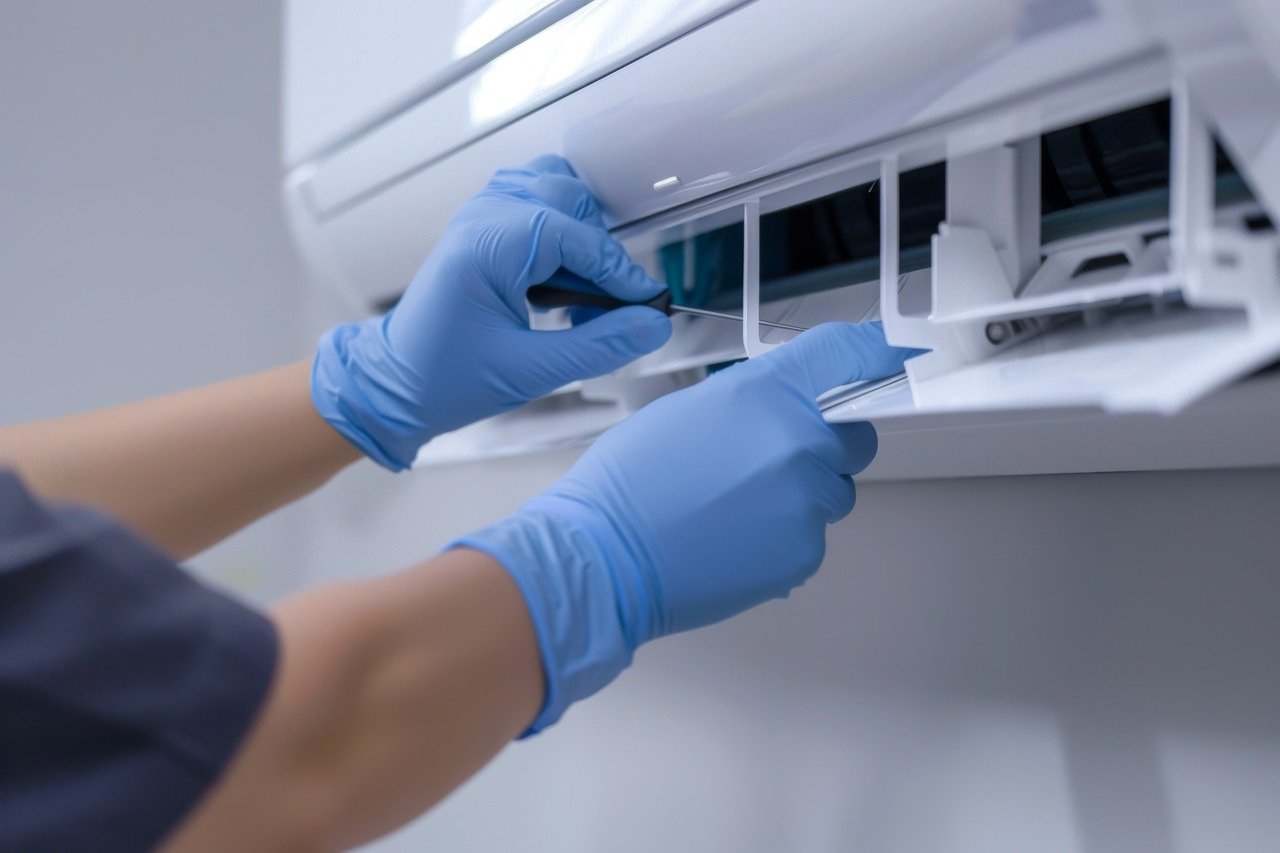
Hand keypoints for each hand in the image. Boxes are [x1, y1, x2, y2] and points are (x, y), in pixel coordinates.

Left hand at [311, 155, 671, 469]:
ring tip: (580, 291)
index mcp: (485, 247)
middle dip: (598, 251)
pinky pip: (535, 202)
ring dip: (580, 232)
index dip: (618, 270)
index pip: (574, 235)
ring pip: (553, 189)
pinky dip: (560, 229)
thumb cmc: (446, 378)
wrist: (395, 384)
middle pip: (568, 198)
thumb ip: (599, 346)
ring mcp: (479, 215)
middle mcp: (481, 218)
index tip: (646, 304)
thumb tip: (652, 325)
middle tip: (609, 306)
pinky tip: (561, 278)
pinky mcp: (483, 226)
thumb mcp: (530, 372)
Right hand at [455, 322, 917, 731]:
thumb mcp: (687, 409)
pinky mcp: (803, 553)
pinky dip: (784, 538)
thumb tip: (784, 405)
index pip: (844, 355)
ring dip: (803, 495)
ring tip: (738, 508)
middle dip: (826, 445)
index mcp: (766, 394)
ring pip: (834, 491)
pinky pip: (813, 536)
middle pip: (856, 435)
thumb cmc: (629, 485)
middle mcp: (798, 443)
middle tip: (772, 461)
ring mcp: (806, 502)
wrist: (605, 557)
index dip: (871, 353)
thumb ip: (752, 400)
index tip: (889, 356)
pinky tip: (735, 538)